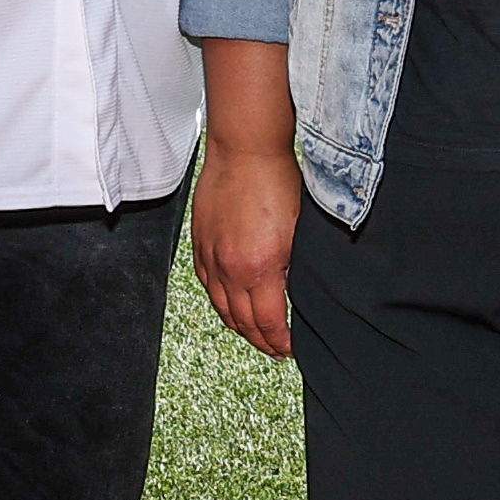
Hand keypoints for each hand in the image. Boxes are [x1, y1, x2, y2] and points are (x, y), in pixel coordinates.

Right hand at [193, 139, 304, 360]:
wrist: (246, 149)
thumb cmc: (278, 182)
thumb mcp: (300, 232)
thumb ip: (295, 269)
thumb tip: (295, 295)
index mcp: (259, 268)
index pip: (268, 323)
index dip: (280, 342)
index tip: (291, 349)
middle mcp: (229, 268)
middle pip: (242, 322)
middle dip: (261, 341)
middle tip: (277, 350)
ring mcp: (211, 257)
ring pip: (222, 308)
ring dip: (240, 327)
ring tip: (256, 335)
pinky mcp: (200, 244)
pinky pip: (208, 286)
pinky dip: (221, 303)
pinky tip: (232, 306)